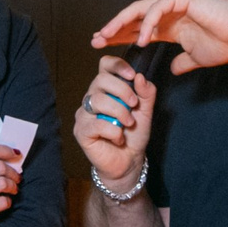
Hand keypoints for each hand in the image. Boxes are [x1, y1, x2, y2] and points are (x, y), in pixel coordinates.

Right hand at [0, 142, 19, 226]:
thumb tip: (2, 160)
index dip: (4, 150)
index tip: (14, 154)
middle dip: (13, 172)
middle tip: (16, 178)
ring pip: (2, 183)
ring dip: (13, 186)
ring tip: (13, 190)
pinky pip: (1, 202)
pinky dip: (8, 202)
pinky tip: (5, 202)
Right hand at [73, 55, 156, 188]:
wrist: (128, 161)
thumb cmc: (133, 134)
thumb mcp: (146, 111)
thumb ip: (146, 93)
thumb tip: (140, 77)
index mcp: (107, 89)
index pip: (105, 65)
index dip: (117, 65)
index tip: (132, 75)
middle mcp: (92, 98)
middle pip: (100, 80)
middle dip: (122, 90)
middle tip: (134, 105)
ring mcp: (84, 114)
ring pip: (97, 101)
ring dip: (119, 112)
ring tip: (128, 124)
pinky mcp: (81, 131)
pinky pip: (96, 124)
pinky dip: (113, 131)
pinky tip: (119, 138)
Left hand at [92, 0, 227, 74]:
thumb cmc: (224, 43)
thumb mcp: (196, 58)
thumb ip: (182, 63)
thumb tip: (173, 69)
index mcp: (171, 25)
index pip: (139, 29)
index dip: (121, 37)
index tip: (104, 47)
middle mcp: (170, 11)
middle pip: (134, 18)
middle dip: (114, 29)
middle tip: (96, 40)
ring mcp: (175, 2)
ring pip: (140, 10)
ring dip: (121, 23)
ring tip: (107, 36)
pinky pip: (158, 9)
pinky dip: (147, 23)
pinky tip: (140, 38)